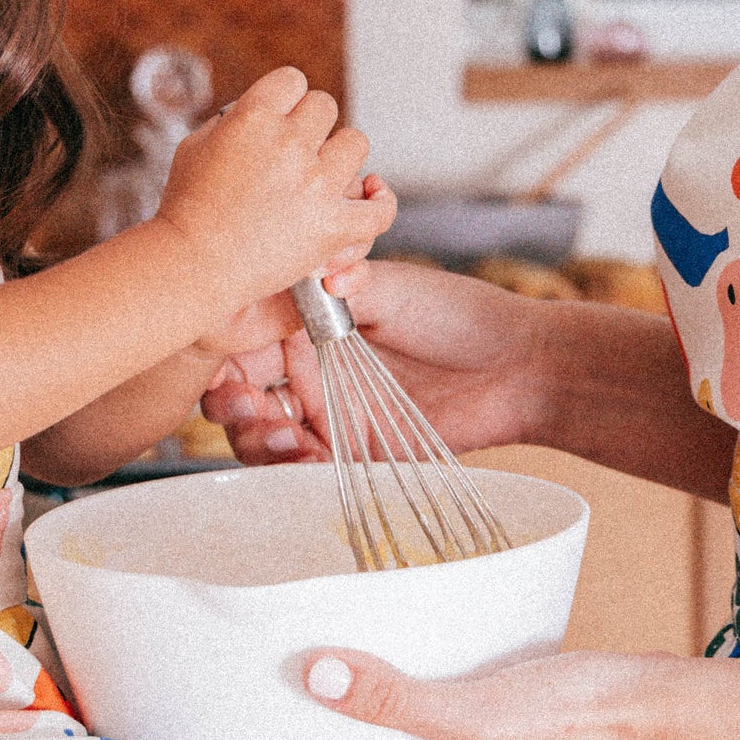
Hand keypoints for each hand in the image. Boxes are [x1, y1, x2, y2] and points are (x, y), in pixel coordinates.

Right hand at [155, 68, 393, 317]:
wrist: (192, 266)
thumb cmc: (187, 208)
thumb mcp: (195, 145)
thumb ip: (232, 120)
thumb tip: (258, 109)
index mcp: (253, 118)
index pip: (293, 79)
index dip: (286, 97)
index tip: (280, 116)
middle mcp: (289, 144)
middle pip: (325, 106)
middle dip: (310, 125)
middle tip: (295, 150)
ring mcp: (316, 185)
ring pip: (356, 143)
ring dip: (340, 155)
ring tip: (322, 174)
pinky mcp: (333, 227)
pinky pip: (379, 208)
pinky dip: (380, 202)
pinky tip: (370, 195)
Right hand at [201, 256, 548, 464]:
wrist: (520, 369)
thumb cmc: (463, 316)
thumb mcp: (399, 289)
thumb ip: (349, 284)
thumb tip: (315, 269)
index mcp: (312, 322)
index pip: (245, 336)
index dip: (221, 351)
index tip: (218, 361)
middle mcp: (311, 369)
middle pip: (239, 392)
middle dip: (226, 403)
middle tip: (243, 404)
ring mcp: (329, 413)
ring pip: (261, 436)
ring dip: (254, 439)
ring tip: (282, 436)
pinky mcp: (352, 453)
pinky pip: (304, 470)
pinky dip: (291, 470)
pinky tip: (304, 457)